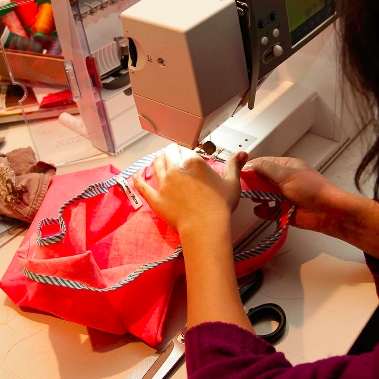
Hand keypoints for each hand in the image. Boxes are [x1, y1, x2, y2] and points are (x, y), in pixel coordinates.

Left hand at [133, 145, 247, 233]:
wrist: (205, 227)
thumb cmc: (220, 206)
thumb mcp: (232, 183)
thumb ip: (234, 165)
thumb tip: (243, 153)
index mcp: (193, 162)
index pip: (187, 151)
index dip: (188, 153)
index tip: (190, 158)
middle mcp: (176, 169)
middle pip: (169, 153)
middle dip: (171, 152)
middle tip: (173, 154)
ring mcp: (164, 184)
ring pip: (156, 165)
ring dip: (158, 160)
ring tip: (160, 159)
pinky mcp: (156, 199)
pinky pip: (143, 187)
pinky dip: (138, 180)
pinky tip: (136, 176)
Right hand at [246, 156, 378, 257]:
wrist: (329, 212)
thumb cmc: (312, 190)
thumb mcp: (286, 175)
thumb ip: (266, 169)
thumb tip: (249, 164)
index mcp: (287, 167)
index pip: (264, 164)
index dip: (251, 168)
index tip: (239, 173)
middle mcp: (285, 180)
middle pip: (262, 180)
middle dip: (253, 184)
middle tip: (245, 189)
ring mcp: (285, 196)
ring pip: (265, 195)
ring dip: (258, 198)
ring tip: (256, 199)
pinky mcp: (285, 211)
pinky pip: (270, 210)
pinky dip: (264, 211)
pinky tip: (260, 210)